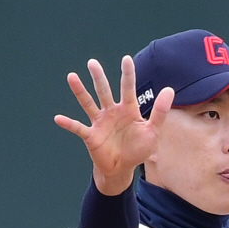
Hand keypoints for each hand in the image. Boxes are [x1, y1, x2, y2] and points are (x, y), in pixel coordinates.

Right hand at [54, 55, 173, 194]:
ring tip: (72, 77)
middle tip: (92, 62)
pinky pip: (78, 128)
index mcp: (128, 110)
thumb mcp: (153, 132)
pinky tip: (58, 118)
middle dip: (99, 78)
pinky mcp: (91, 135)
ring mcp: (100, 122)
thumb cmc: (137, 149)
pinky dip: (69, 124)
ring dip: (80, 91)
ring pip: (89, 103)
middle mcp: (112, 112)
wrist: (122, 168)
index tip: (126, 58)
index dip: (127, 74)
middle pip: (104, 91)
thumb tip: (169, 89)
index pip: (127, 88)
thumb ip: (160, 112)